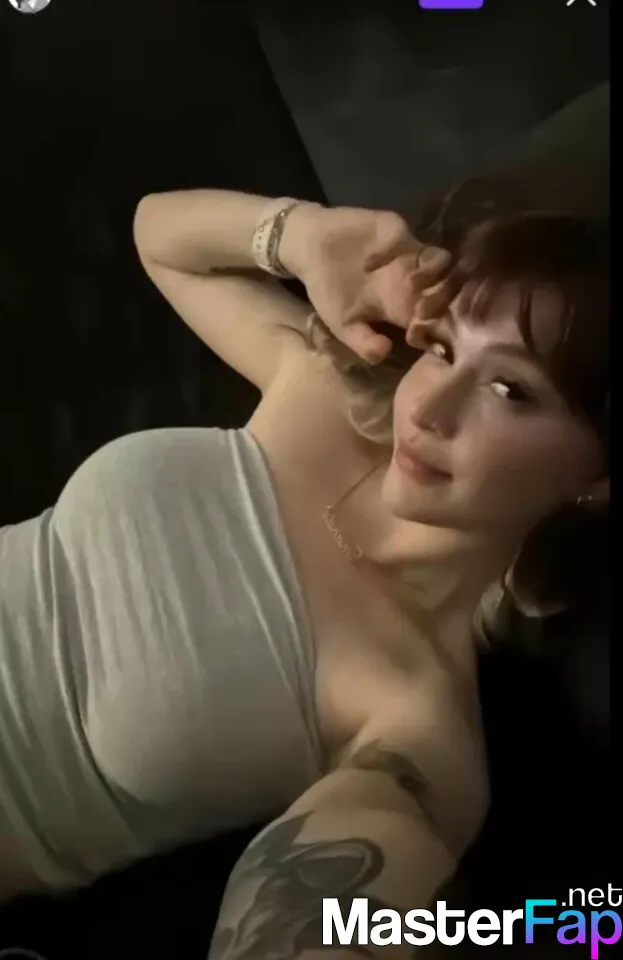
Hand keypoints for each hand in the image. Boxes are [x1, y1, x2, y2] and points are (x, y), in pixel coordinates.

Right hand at [280, 204, 449, 362]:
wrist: (310, 248)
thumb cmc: (329, 290)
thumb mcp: (343, 325)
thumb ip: (363, 342)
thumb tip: (384, 354)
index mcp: (404, 307)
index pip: (434, 320)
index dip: (432, 330)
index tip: (415, 336)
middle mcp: (413, 281)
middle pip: (447, 291)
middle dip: (442, 302)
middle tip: (421, 311)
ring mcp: (408, 254)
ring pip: (441, 261)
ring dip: (432, 275)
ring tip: (410, 284)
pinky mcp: (396, 230)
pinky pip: (408, 239)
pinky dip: (395, 250)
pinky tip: (369, 263)